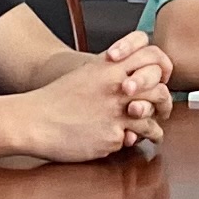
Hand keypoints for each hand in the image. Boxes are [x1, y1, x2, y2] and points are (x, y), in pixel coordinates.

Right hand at [6, 40, 174, 161]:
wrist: (33, 120)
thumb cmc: (55, 99)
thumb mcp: (85, 74)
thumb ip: (110, 71)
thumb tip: (132, 77)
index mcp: (110, 67)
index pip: (151, 55)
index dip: (161, 66)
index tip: (160, 77)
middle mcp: (117, 88)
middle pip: (159, 91)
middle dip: (164, 103)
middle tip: (163, 110)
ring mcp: (117, 114)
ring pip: (152, 121)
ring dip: (155, 129)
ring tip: (154, 134)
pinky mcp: (112, 137)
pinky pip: (131, 140)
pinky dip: (129, 142)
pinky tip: (127, 142)